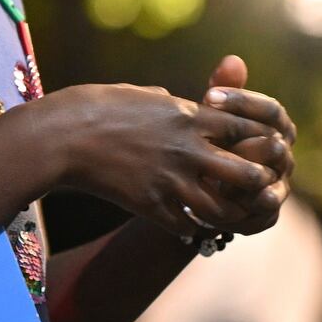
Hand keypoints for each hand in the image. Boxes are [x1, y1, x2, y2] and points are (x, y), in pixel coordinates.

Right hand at [42, 82, 281, 240]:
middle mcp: (187, 149)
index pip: (246, 129)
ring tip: (227, 213)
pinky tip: (190, 224)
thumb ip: (168, 101)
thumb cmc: (94, 107)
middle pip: (247, 173)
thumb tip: (180, 102)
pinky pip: (186, 227)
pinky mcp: (150, 205)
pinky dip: (192, 228)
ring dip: (228, 213)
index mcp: (189, 116)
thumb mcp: (139, 94)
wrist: (60, 137)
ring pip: (221, 209)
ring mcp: (170, 180)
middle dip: (256, 181)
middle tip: (253, 187)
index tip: (260, 147)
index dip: (260, 139)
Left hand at [198, 56, 294, 235]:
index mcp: (276, 127)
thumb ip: (224, 93)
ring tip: (217, 169)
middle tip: (212, 136)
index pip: (270, 110)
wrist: (201, 189)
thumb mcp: (210, 117)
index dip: (242, 102)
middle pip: (274, 145)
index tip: (208, 95)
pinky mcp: (268, 212)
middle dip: (244, 141)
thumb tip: (233, 58)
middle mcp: (284, 155)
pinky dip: (245, 205)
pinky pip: (265, 209)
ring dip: (245, 175)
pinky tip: (224, 198)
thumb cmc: (208, 143)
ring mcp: (280, 184)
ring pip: (272, 178)